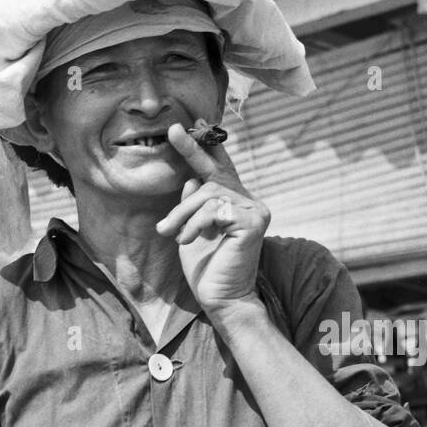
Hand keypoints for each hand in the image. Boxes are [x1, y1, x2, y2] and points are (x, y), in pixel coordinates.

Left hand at [155, 124, 270, 314]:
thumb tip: (189, 180)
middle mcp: (249, 201)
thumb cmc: (206, 268)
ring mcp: (255, 209)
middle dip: (190, 153)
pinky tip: (187, 240)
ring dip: (182, 213)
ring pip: (208, 193)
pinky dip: (195, 224)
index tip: (181, 127)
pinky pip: (215, 209)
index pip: (218, 168)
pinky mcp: (254, 221)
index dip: (201, 147)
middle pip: (213, 173)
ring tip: (172, 233)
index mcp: (234, 201)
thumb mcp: (191, 231)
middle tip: (172, 132)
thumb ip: (192, 205)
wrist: (221, 299)